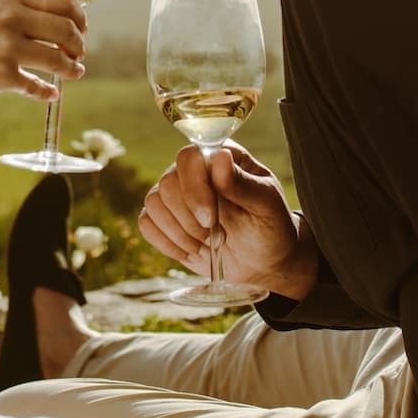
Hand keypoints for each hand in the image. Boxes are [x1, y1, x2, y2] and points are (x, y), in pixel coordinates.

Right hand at [0, 0, 85, 105]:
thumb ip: (22, 2)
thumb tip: (65, 16)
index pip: (64, 1)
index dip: (79, 17)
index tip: (81, 27)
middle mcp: (11, 14)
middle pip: (67, 30)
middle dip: (78, 44)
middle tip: (78, 52)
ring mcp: (7, 45)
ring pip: (59, 59)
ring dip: (72, 68)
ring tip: (74, 71)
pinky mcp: (2, 75)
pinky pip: (37, 86)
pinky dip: (47, 91)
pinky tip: (51, 93)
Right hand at [139, 143, 317, 298]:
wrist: (263, 261)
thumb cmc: (270, 226)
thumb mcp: (266, 205)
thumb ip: (242, 183)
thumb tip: (219, 157)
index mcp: (219, 156)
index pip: (188, 157)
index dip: (194, 189)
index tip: (212, 219)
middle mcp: (193, 170)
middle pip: (167, 183)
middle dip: (189, 218)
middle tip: (217, 235)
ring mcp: (176, 194)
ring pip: (153, 203)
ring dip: (180, 232)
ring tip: (209, 242)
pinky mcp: (164, 219)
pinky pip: (147, 224)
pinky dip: (168, 243)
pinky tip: (194, 250)